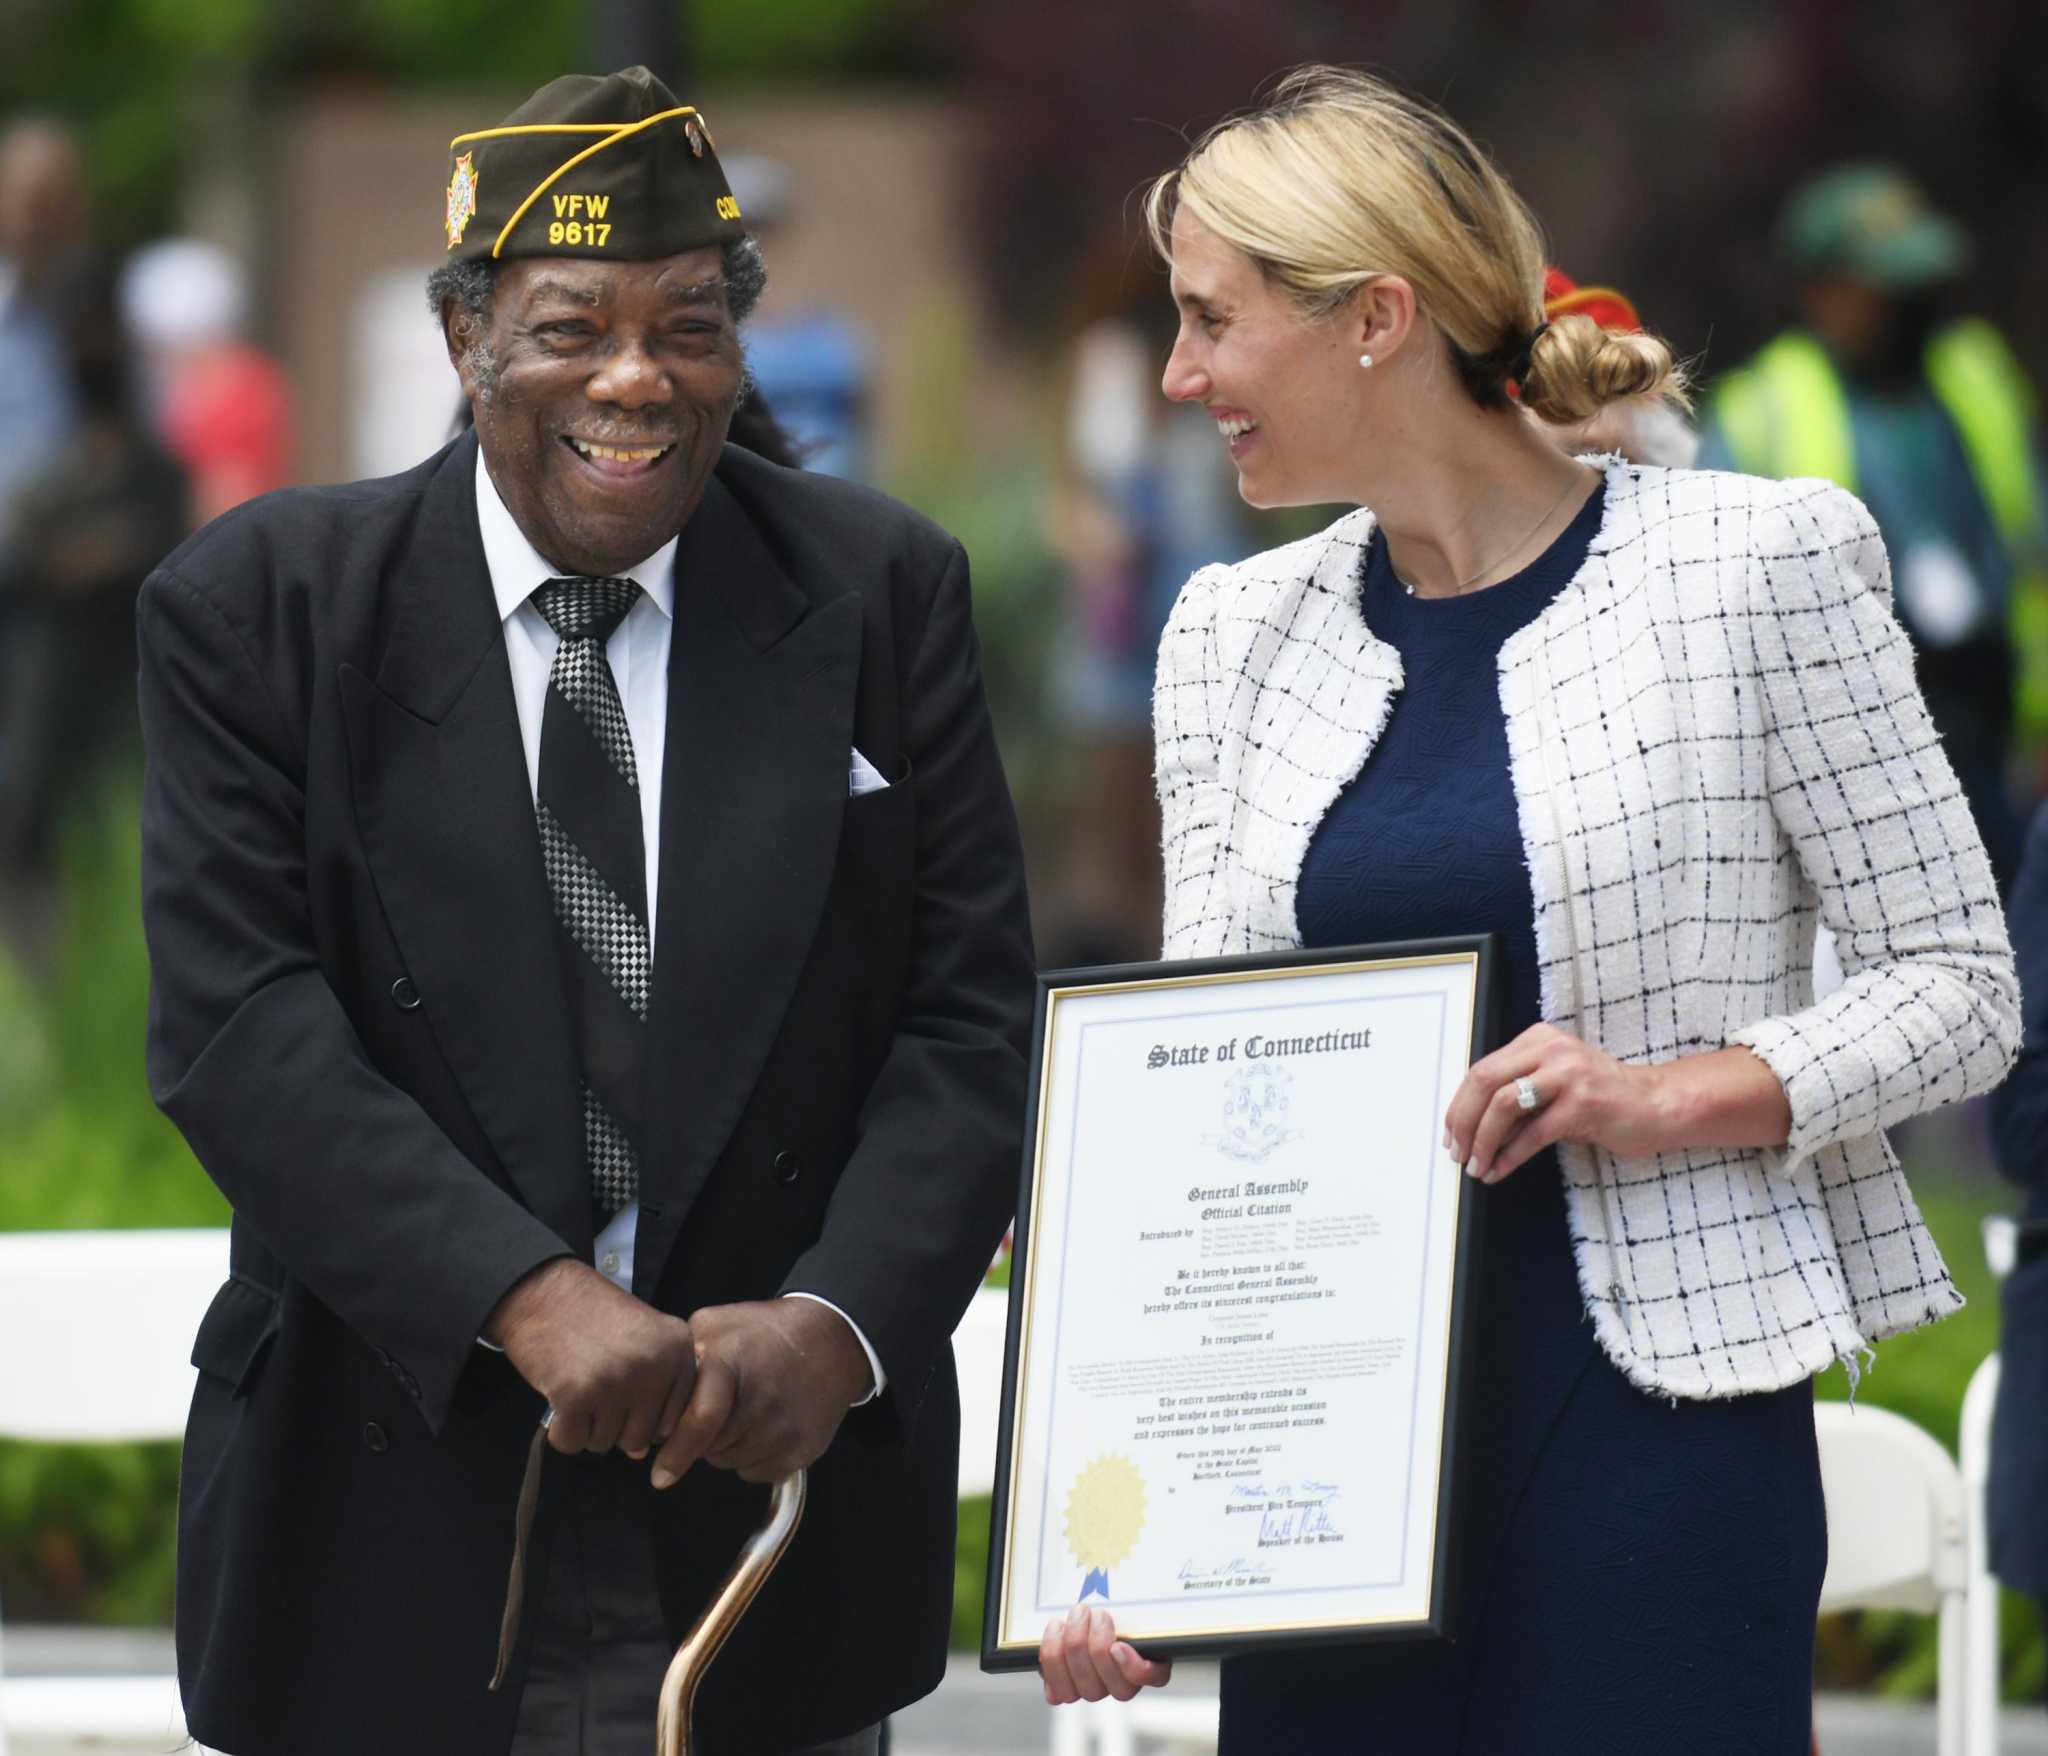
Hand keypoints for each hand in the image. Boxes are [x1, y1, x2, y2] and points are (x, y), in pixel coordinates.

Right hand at [484, 1259, 696, 1459]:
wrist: (543, 1291)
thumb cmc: (593, 1317)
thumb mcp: (644, 1339)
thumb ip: (655, 1392)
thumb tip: (639, 1453)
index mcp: (679, 1349)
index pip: (673, 1420)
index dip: (642, 1413)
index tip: (622, 1384)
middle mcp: (656, 1365)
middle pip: (640, 1438)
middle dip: (613, 1423)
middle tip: (595, 1384)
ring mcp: (618, 1380)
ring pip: (605, 1443)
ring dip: (586, 1425)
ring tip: (579, 1381)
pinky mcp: (577, 1395)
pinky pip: (572, 1442)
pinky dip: (561, 1429)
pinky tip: (560, 1393)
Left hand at [650, 1298, 873, 1488]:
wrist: (831, 1340)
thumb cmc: (765, 1333)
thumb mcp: (719, 1323)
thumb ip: (683, 1354)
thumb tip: (651, 1393)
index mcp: (731, 1363)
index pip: (700, 1421)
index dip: (678, 1452)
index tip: (660, 1477)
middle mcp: (761, 1398)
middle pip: (710, 1447)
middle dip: (704, 1436)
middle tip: (720, 1408)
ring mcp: (785, 1427)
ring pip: (731, 1462)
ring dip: (727, 1447)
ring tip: (744, 1413)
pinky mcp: (803, 1450)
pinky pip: (757, 1472)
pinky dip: (752, 1457)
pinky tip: (763, 1427)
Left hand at [1039, 1604, 1172, 1704]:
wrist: (1078, 1606)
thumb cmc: (1107, 1596)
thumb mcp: (1125, 1593)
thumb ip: (1141, 1596)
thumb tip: (1156, 1582)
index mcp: (1150, 1661)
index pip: (1153, 1678)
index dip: (1134, 1668)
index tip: (1118, 1645)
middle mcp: (1122, 1683)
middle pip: (1116, 1687)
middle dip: (1097, 1645)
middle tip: (1094, 1614)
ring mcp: (1094, 1689)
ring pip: (1086, 1689)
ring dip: (1075, 1646)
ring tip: (1075, 1615)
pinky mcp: (1066, 1690)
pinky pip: (1058, 1692)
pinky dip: (1053, 1658)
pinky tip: (1056, 1630)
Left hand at [1445, 1022, 1673, 1184]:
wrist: (1658, 1104)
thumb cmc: (1602, 1097)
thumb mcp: (1553, 1083)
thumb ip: (1517, 1093)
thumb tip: (1470, 1126)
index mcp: (1538, 1039)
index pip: (1482, 1068)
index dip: (1460, 1104)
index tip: (1451, 1132)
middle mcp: (1552, 1049)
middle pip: (1485, 1081)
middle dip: (1463, 1121)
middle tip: (1456, 1151)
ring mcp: (1569, 1074)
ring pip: (1504, 1105)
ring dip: (1483, 1140)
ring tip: (1476, 1165)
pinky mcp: (1584, 1103)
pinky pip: (1534, 1134)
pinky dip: (1509, 1156)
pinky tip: (1499, 1170)